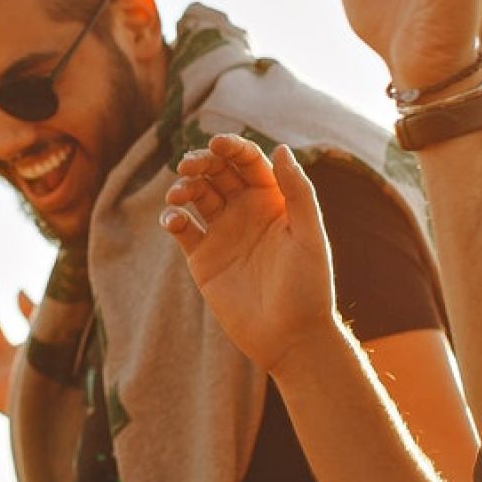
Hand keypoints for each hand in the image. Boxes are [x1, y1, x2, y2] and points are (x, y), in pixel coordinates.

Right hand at [159, 137, 336, 374]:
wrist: (289, 338)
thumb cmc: (309, 287)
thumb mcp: (310, 236)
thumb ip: (298, 192)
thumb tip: (281, 148)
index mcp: (274, 200)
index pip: (249, 162)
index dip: (232, 147)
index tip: (217, 143)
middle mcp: (246, 211)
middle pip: (217, 172)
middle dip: (201, 162)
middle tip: (189, 165)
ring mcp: (222, 233)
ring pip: (196, 195)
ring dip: (183, 187)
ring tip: (179, 195)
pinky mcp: (202, 257)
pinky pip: (181, 228)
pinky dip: (172, 218)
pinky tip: (174, 220)